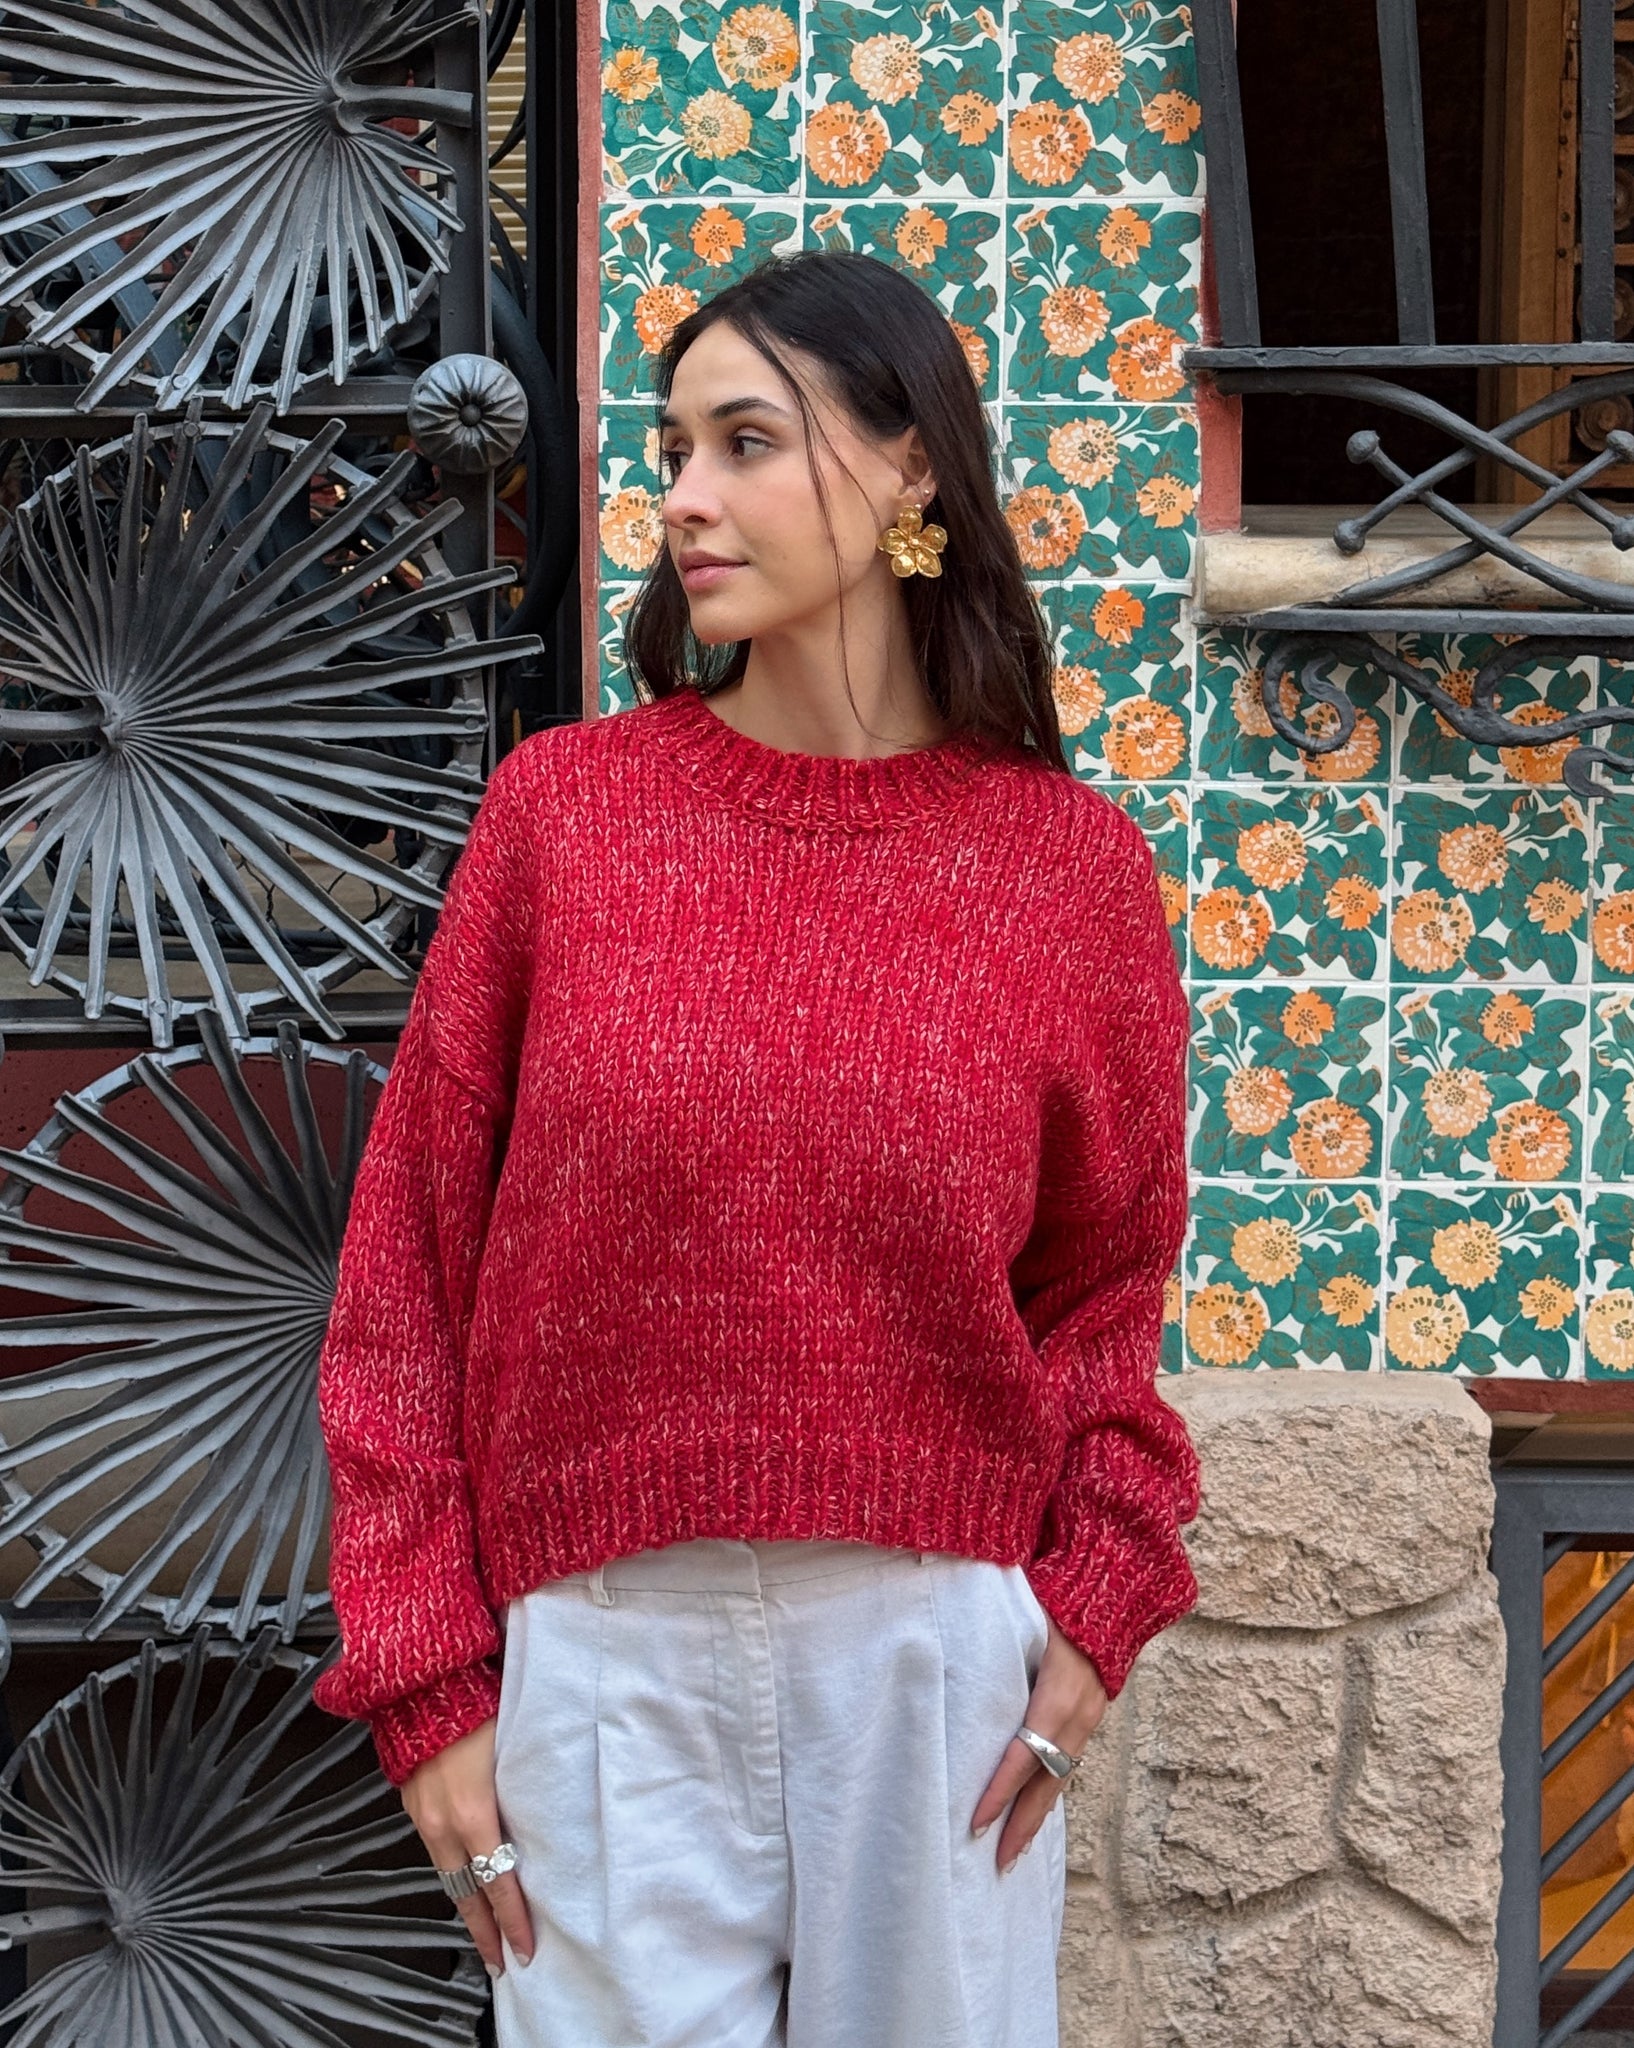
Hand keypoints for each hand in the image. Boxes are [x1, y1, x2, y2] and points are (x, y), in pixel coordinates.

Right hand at [400, 1715, 534, 1976]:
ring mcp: (422, 1816)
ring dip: (466, 1906)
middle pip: (466, 1893)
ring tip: (484, 1933)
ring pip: (447, 1876)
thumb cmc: (475, 1705)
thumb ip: (523, 1788)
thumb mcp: (510, 1748)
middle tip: (502, 1962)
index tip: (526, 1948)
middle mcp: (442, 1823)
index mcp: (472, 1811)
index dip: (512, 1918)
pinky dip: (451, 1875)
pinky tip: (463, 1883)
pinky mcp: (411, 1805)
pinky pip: (434, 1852)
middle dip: (485, 1932)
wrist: (419, 1683)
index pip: (497, 1880)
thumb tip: (548, 1815)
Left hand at [969, 1613, 1106, 1873]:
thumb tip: (941, 1639)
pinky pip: (1069, 1764)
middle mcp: (1078, 1714)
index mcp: (1060, 1691)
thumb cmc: (1060, 1598)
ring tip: (1013, 1851)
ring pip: (1061, 1778)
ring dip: (1037, 1815)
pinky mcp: (1093, 1719)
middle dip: (1022, 1823)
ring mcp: (1089, 1719)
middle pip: (1047, 1781)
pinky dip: (1050, 1791)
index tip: (977, 1821)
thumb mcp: (1026, 1615)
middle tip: (997, 1863)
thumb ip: (991, 1637)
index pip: (1024, 1753)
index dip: (1000, 1790)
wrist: (1116, 1590)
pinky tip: (1034, 1811)